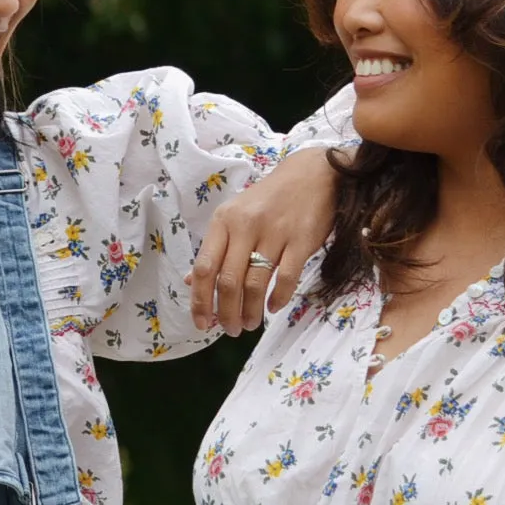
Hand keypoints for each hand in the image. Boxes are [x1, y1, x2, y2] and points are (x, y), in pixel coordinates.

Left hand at [189, 147, 341, 334]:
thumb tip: (191, 280)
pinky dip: (278, 298)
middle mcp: (245, 226)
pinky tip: (273, 308)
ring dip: (251, 311)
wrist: (313, 175)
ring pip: (255, 284)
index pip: (204, 267)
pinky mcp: (301, 240)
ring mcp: (274, 233)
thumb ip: (215, 248)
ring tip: (250, 323)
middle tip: (231, 330)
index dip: (200, 300)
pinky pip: (286, 278)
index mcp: (223, 221)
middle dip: (226, 313)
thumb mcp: (234, 216)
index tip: (202, 323)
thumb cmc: (269, 199)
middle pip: (228, 281)